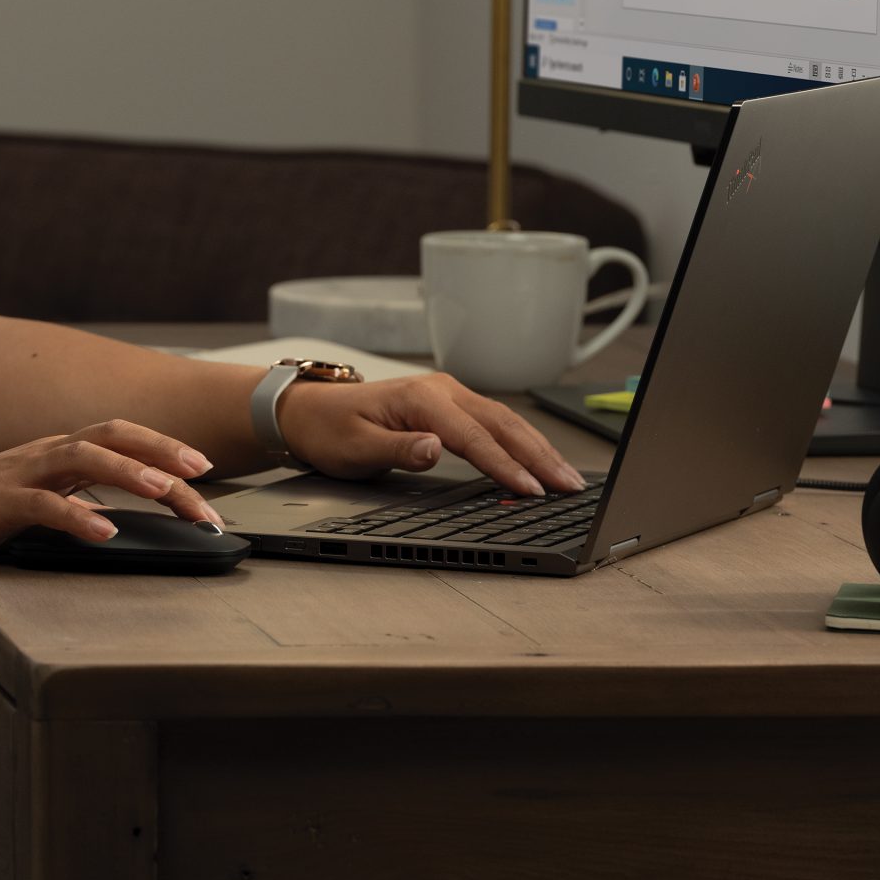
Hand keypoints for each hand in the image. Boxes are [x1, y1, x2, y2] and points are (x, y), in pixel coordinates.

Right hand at [0, 420, 221, 559]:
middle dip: (162, 451)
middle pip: (113, 436)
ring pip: (84, 460)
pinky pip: (44, 505)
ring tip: (166, 491)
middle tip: (203, 474)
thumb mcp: (36, 499)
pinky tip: (104, 531)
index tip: (204, 472)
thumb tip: (116, 516)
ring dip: (129, 473)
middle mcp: (46, 454)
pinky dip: (78, 516)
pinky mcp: (0, 502)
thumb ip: (74, 500)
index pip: (121, 439)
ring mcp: (23, 474)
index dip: (165, 448)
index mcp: (58, 453)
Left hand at [276, 372, 584, 496]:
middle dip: (539, 456)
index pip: (472, 436)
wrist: (310, 411)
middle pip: (501, 424)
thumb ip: (398, 450)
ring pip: (504, 420)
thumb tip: (436, 449)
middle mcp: (441, 390)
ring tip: (567, 476)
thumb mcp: (356, 448)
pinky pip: (494, 422)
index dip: (503, 465)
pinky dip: (521, 441)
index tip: (530, 490)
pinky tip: (539, 458)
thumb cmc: (330, 430)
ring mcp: (449, 394)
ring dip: (537, 448)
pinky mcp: (450, 404)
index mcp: (421, 399)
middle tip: (570, 485)